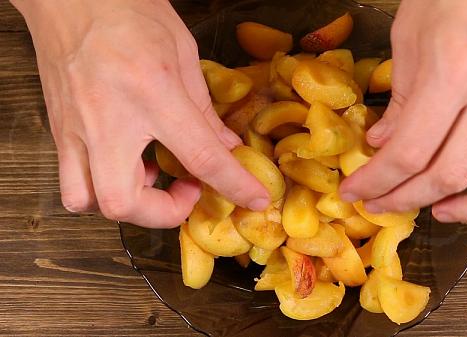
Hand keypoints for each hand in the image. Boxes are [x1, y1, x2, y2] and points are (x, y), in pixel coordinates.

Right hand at [12, 0, 269, 227]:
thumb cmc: (128, 11)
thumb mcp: (182, 52)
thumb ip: (204, 108)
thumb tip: (225, 147)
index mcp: (151, 92)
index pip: (200, 156)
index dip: (233, 185)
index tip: (253, 200)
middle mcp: (107, 118)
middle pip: (124, 201)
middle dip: (163, 213)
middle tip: (188, 191)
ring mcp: (75, 128)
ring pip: (88, 202)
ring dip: (128, 205)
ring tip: (152, 180)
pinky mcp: (58, 130)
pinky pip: (72, 182)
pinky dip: (101, 188)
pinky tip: (125, 163)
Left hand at [340, 0, 466, 222]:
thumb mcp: (406, 41)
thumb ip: (397, 101)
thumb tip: (383, 146)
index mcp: (454, 74)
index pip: (411, 152)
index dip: (377, 181)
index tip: (355, 192)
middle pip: (451, 175)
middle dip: (406, 199)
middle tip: (380, 204)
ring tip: (439, 210)